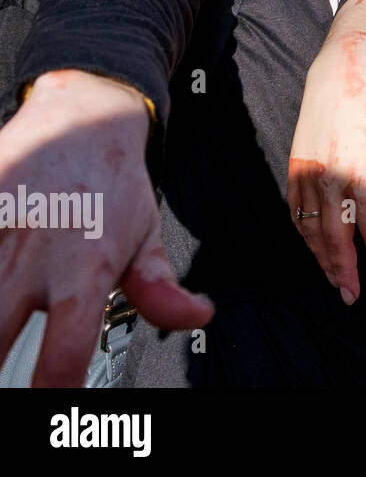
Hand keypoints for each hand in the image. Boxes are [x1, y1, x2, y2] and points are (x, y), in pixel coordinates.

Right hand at [0, 70, 212, 385]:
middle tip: (5, 372)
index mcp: (85, 272)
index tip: (47, 400)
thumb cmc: (112, 182)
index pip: (64, 357)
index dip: (52, 394)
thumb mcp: (145, 235)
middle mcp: (35, 259)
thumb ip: (160, 288)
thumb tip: (197, 314)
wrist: (83, 115)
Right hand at [287, 10, 365, 303]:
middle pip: (336, 237)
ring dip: (322, 258)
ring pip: (312, 229)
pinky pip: (297, 213)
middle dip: (344, 270)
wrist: (340, 75)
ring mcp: (308, 175)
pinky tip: (315, 248)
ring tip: (334, 280)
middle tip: (352, 296)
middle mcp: (331, 178)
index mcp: (362, 173)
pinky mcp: (295, 169)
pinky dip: (305, 235)